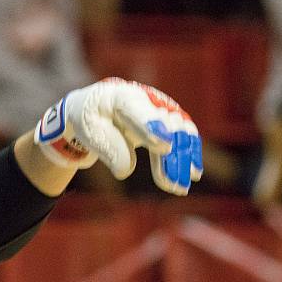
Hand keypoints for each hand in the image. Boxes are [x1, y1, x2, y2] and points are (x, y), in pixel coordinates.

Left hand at [34, 78, 202, 194]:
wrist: (96, 108)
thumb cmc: (90, 118)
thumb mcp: (89, 132)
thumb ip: (108, 148)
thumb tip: (125, 171)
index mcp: (120, 95)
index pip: (137, 110)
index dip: (151, 127)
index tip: (163, 145)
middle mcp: (146, 98)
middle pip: (165, 125)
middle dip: (172, 154)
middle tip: (175, 182)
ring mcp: (160, 108)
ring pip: (179, 133)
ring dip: (182, 160)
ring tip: (180, 186)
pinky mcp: (168, 121)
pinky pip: (182, 137)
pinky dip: (186, 155)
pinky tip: (191, 173)